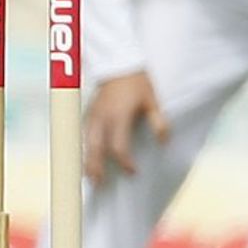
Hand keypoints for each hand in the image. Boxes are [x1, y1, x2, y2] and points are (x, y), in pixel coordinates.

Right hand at [83, 70, 169, 184]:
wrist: (118, 63)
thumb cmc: (137, 82)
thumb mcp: (152, 100)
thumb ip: (158, 122)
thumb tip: (163, 142)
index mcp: (119, 116)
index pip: (118, 146)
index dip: (125, 162)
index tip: (133, 171)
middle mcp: (103, 118)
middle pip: (96, 148)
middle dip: (96, 166)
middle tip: (99, 184)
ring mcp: (93, 114)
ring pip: (87, 141)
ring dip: (88, 159)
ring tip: (90, 176)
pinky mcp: (89, 111)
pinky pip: (85, 133)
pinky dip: (85, 147)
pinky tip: (88, 157)